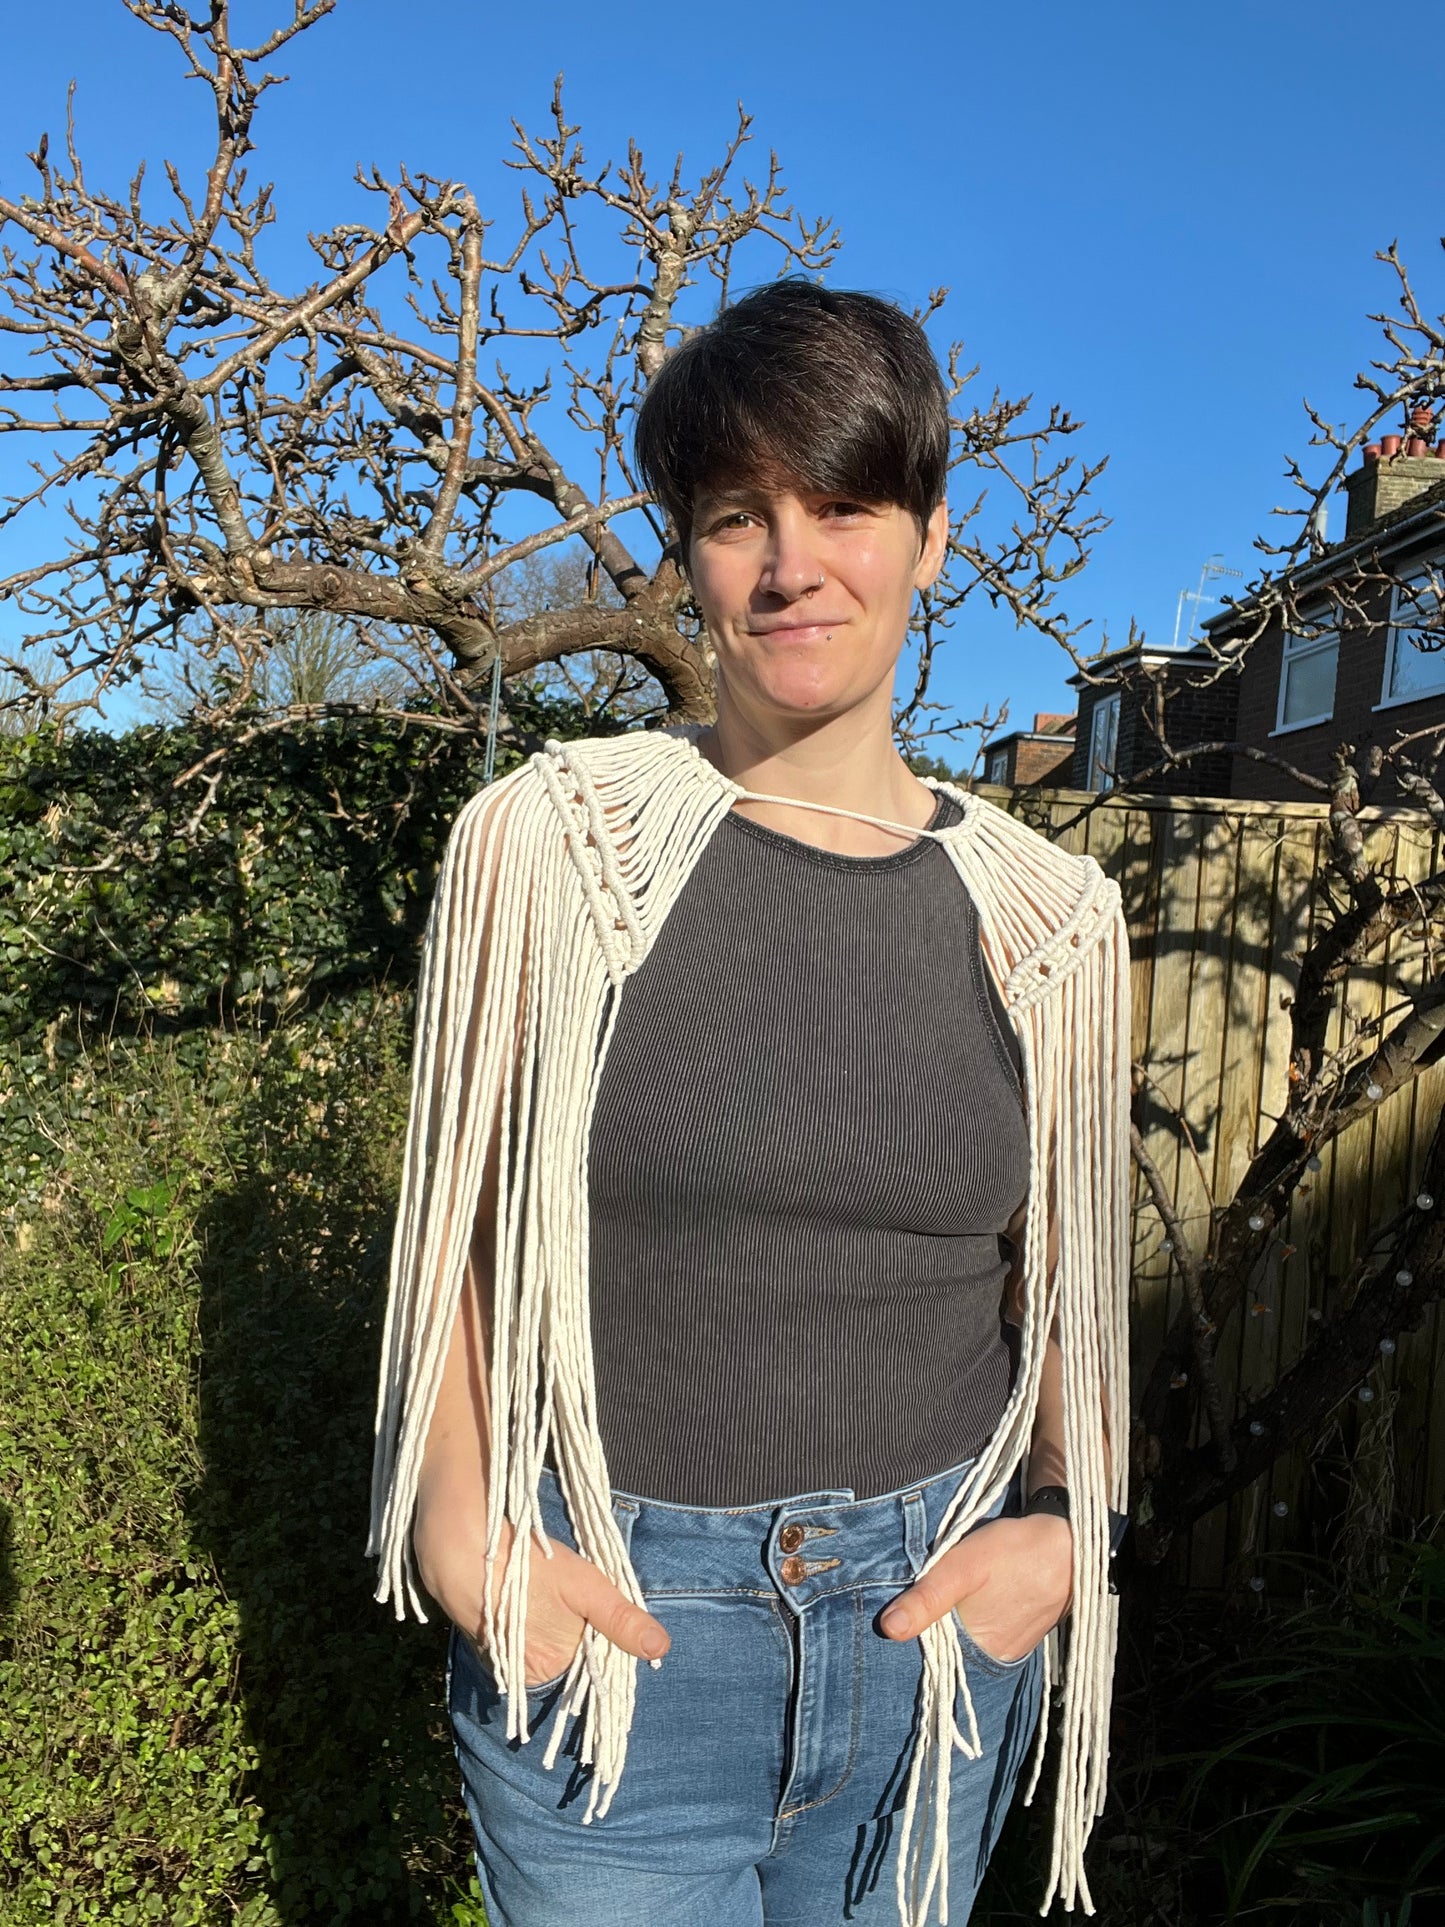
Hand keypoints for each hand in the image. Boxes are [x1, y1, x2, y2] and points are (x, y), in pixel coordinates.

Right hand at [413, 1470, 669, 1687]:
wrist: (459, 1549)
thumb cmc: (526, 1567)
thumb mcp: (584, 1588)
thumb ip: (621, 1620)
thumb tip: (660, 1649)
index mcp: (552, 1671)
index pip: (592, 1661)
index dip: (599, 1631)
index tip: (592, 1604)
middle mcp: (526, 1677)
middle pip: (568, 1655)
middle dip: (573, 1627)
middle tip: (562, 1592)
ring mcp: (502, 1661)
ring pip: (544, 1644)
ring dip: (549, 1622)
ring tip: (542, 1589)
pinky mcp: (484, 1643)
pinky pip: (519, 1639)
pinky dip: (527, 1620)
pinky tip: (523, 1594)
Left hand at [880, 1514, 1072, 1663]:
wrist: (1067, 1546)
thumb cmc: (1014, 1552)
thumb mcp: (963, 1566)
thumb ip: (928, 1598)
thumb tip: (889, 1629)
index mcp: (976, 1653)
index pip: (925, 1653)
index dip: (908, 1628)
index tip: (892, 1609)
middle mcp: (992, 1661)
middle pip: (943, 1648)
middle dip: (927, 1625)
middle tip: (918, 1593)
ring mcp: (1007, 1651)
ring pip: (961, 1639)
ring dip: (948, 1620)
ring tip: (944, 1593)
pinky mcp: (1016, 1637)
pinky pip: (981, 1634)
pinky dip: (969, 1618)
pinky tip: (969, 1597)